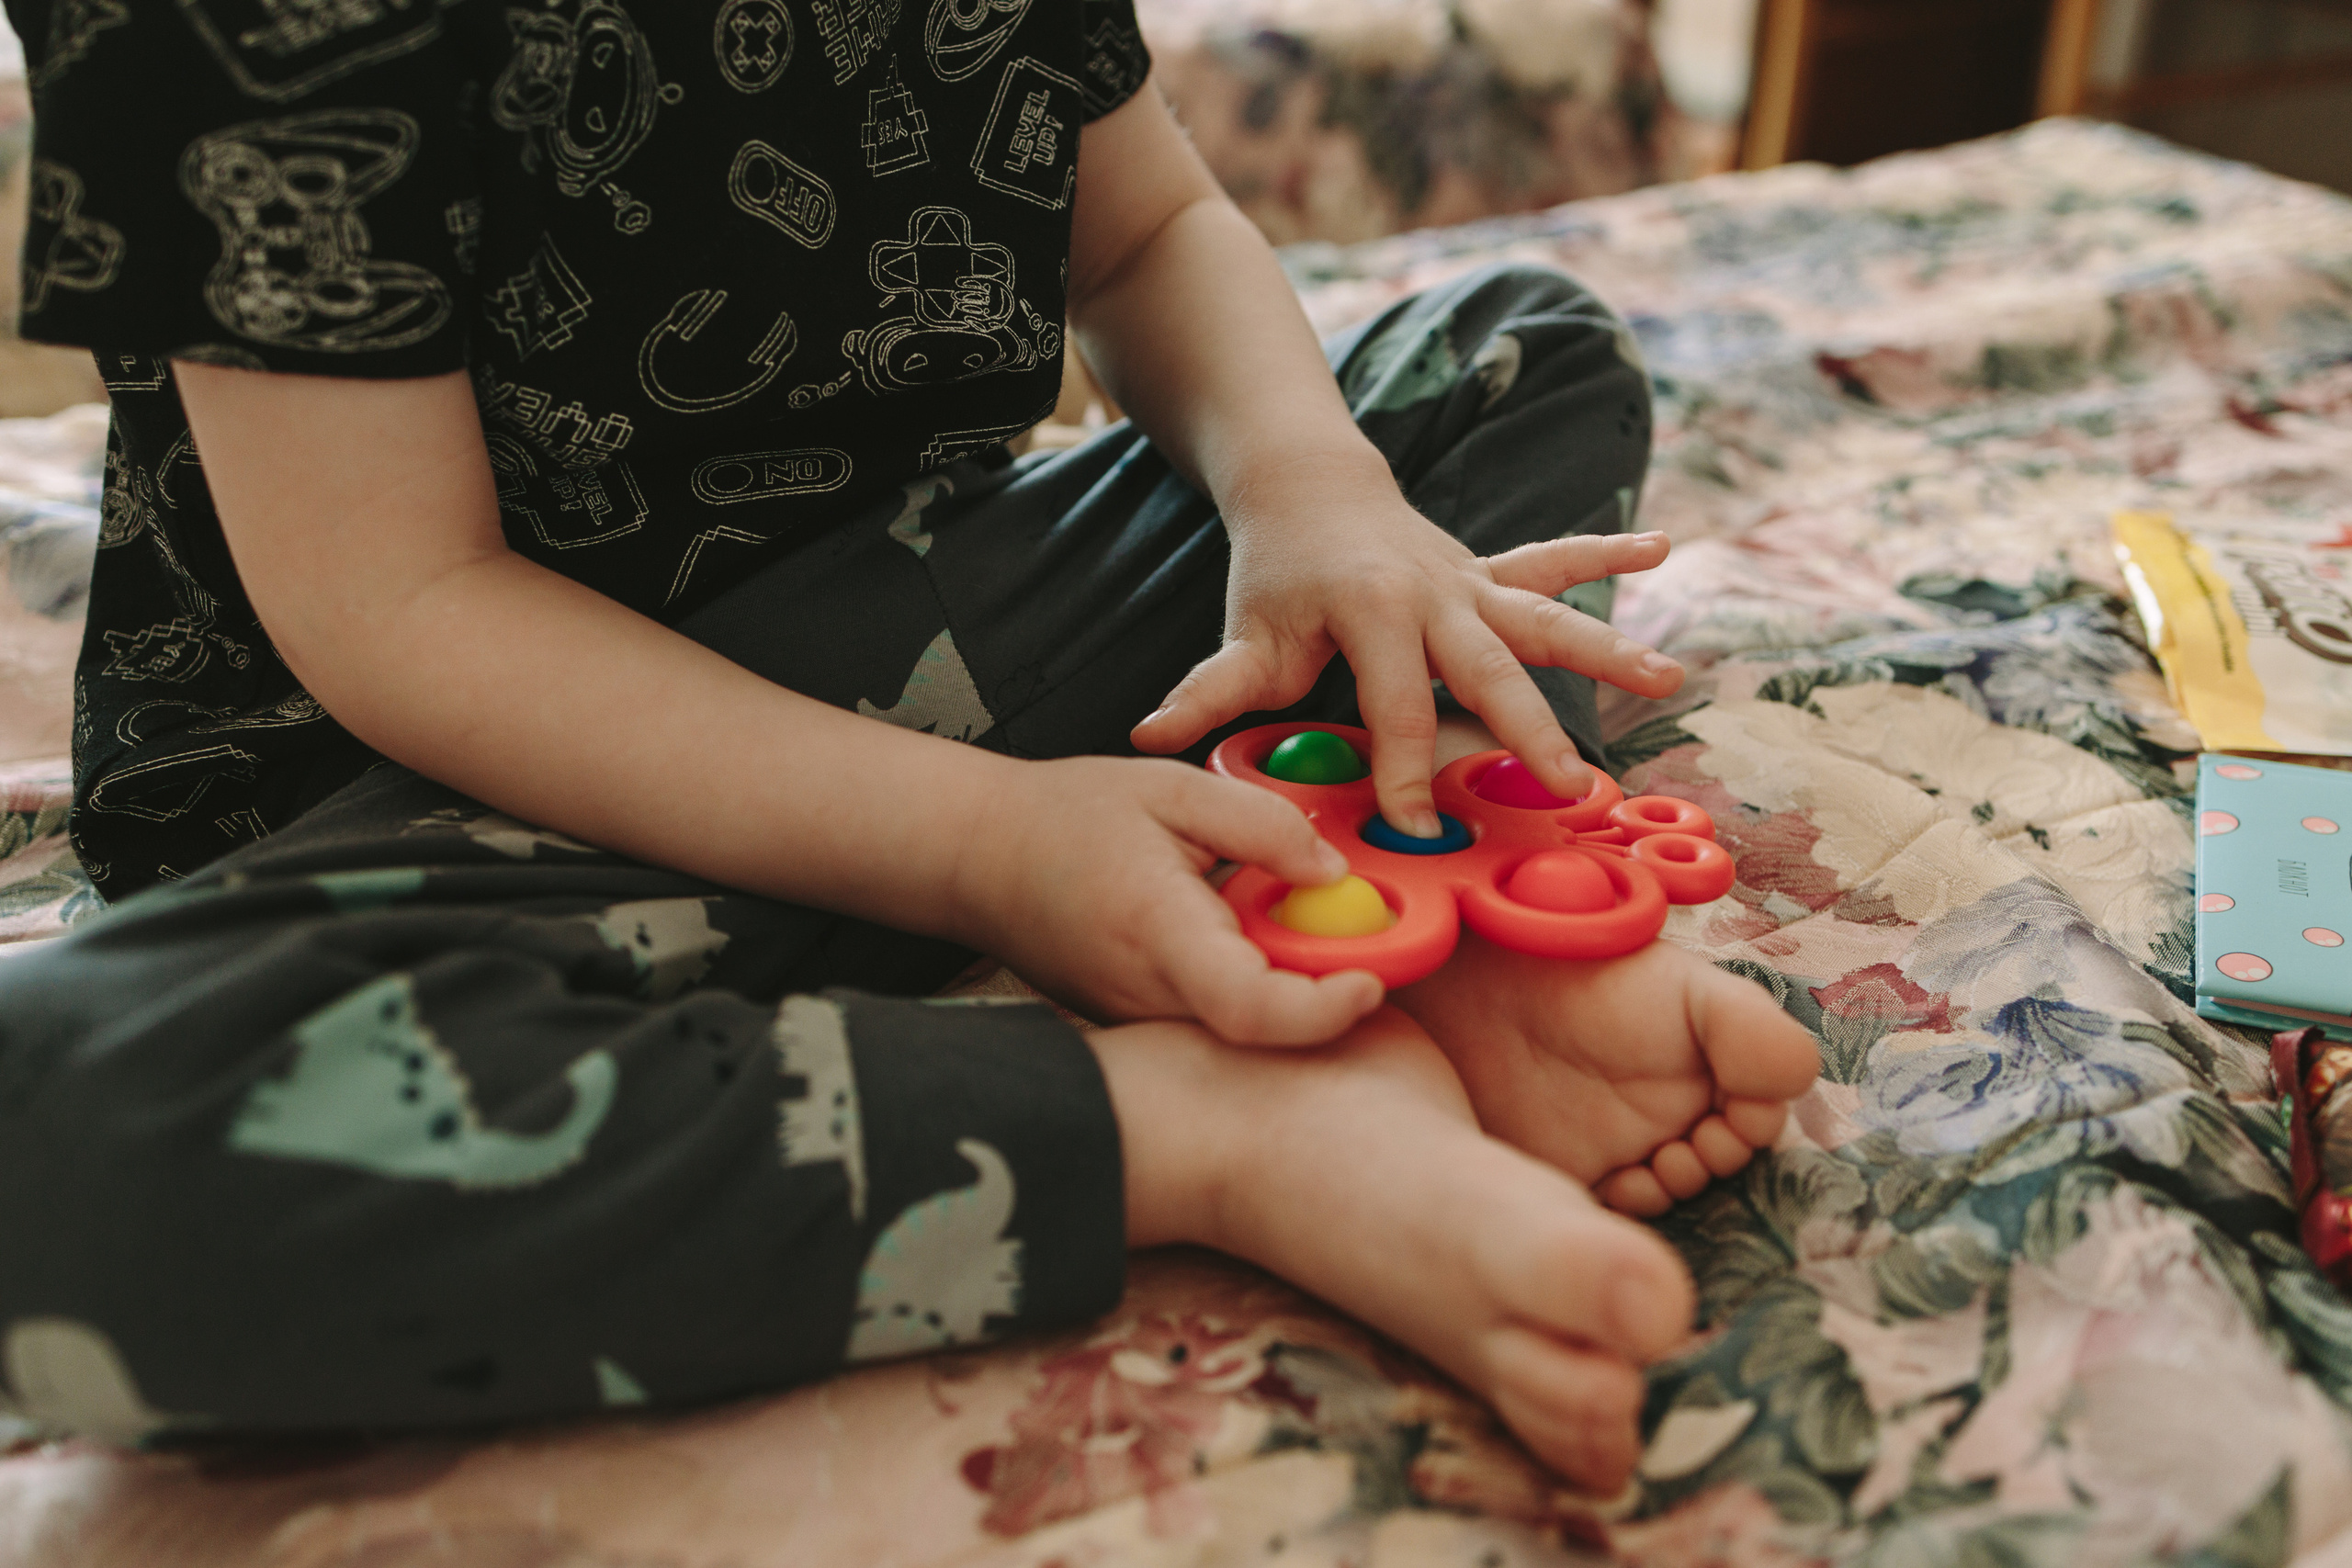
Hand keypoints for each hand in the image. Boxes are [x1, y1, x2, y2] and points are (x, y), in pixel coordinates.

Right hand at [950, 754, 1385, 1043]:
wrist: (978, 854)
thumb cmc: (1064, 817)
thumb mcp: (1172, 788)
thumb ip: (1261, 825)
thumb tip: (1334, 876)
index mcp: (1158, 930)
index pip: (1250, 1006)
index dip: (1322, 1010)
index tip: (1369, 983)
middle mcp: (1147, 994)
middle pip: (1260, 1029)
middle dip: (1320, 991)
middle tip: (1347, 932)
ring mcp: (1138, 1019)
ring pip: (1238, 1031)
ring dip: (1284, 990)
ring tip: (1284, 923)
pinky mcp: (1137, 1023)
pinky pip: (1210, 1021)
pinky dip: (1246, 989)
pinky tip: (1241, 939)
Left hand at [1130, 463, 1684, 835]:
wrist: (1307, 485)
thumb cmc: (1277, 570)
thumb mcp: (1245, 634)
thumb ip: (1210, 691)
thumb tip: (1148, 738)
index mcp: (1375, 613)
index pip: (1396, 706)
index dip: (1402, 771)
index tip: (1416, 829)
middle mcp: (1436, 594)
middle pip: (1491, 670)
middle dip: (1533, 728)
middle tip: (1575, 785)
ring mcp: (1471, 581)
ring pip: (1545, 616)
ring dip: (1606, 645)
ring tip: (1668, 675)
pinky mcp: (1490, 574)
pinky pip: (1553, 561)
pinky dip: (1606, 550)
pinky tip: (1662, 547)